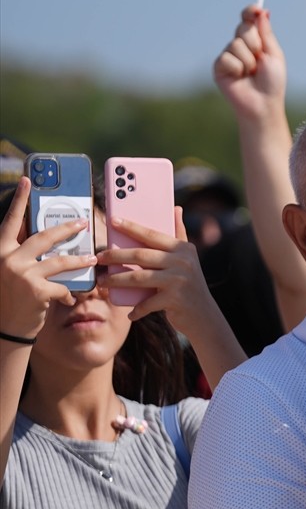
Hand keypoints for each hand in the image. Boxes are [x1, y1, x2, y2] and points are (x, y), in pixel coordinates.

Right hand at [0, 177, 94, 335]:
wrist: (5, 328)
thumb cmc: (11, 298)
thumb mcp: (12, 271)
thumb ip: (25, 255)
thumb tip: (50, 239)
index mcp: (0, 250)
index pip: (11, 220)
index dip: (20, 200)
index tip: (29, 180)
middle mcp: (7, 258)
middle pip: (44, 237)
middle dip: (67, 230)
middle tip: (83, 223)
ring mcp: (21, 273)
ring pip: (59, 261)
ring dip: (79, 261)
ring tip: (92, 260)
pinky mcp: (36, 290)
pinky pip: (62, 286)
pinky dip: (68, 293)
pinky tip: (69, 299)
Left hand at [97, 209, 205, 327]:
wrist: (205, 315)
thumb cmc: (190, 284)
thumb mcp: (188, 258)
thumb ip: (180, 233)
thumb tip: (176, 208)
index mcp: (182, 249)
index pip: (152, 235)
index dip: (131, 227)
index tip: (112, 220)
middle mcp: (182, 262)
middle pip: (140, 255)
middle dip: (116, 256)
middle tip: (99, 258)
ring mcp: (179, 280)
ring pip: (139, 278)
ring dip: (117, 280)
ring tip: (102, 282)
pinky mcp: (175, 299)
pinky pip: (148, 303)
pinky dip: (137, 309)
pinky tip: (130, 313)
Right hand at [214, 5, 286, 121]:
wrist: (264, 104)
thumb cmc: (272, 82)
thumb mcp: (274, 55)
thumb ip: (266, 34)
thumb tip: (262, 12)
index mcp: (255, 41)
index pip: (248, 20)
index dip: (251, 12)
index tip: (256, 10)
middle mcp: (240, 46)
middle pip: (243, 28)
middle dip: (255, 43)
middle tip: (260, 59)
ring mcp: (228, 55)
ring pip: (236, 44)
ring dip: (249, 60)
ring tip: (251, 73)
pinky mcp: (219, 66)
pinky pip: (227, 57)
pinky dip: (238, 68)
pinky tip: (240, 78)